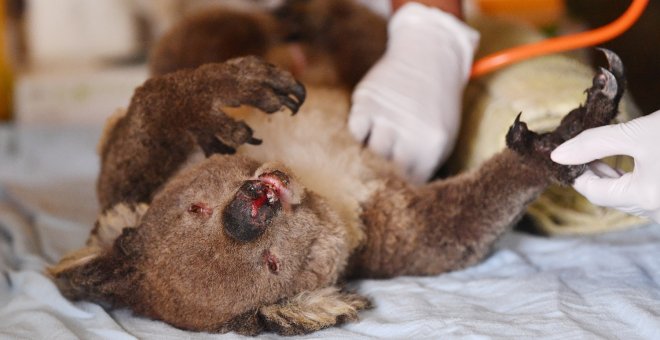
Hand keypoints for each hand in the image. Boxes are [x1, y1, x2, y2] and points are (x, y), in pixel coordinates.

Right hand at [349, 3, 477, 183]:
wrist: (429, 56)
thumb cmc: (436, 104)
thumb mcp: (442, 136)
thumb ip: (424, 163)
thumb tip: (402, 190)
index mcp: (432, 148)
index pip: (410, 183)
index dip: (399, 189)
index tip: (392, 191)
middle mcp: (409, 134)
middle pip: (387, 172)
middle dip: (379, 179)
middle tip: (372, 182)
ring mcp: (386, 117)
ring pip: (368, 154)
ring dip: (365, 159)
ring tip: (365, 161)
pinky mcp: (366, 102)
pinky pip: (354, 131)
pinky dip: (356, 136)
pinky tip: (361, 135)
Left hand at [551, 110, 659, 222]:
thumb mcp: (636, 133)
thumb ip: (594, 144)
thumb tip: (558, 155)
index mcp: (645, 198)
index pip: (594, 193)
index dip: (576, 174)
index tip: (565, 156)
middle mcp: (657, 212)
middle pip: (609, 197)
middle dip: (591, 175)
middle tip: (577, 153)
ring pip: (624, 198)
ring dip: (608, 179)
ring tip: (593, 156)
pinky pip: (640, 196)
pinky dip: (626, 182)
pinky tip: (615, 165)